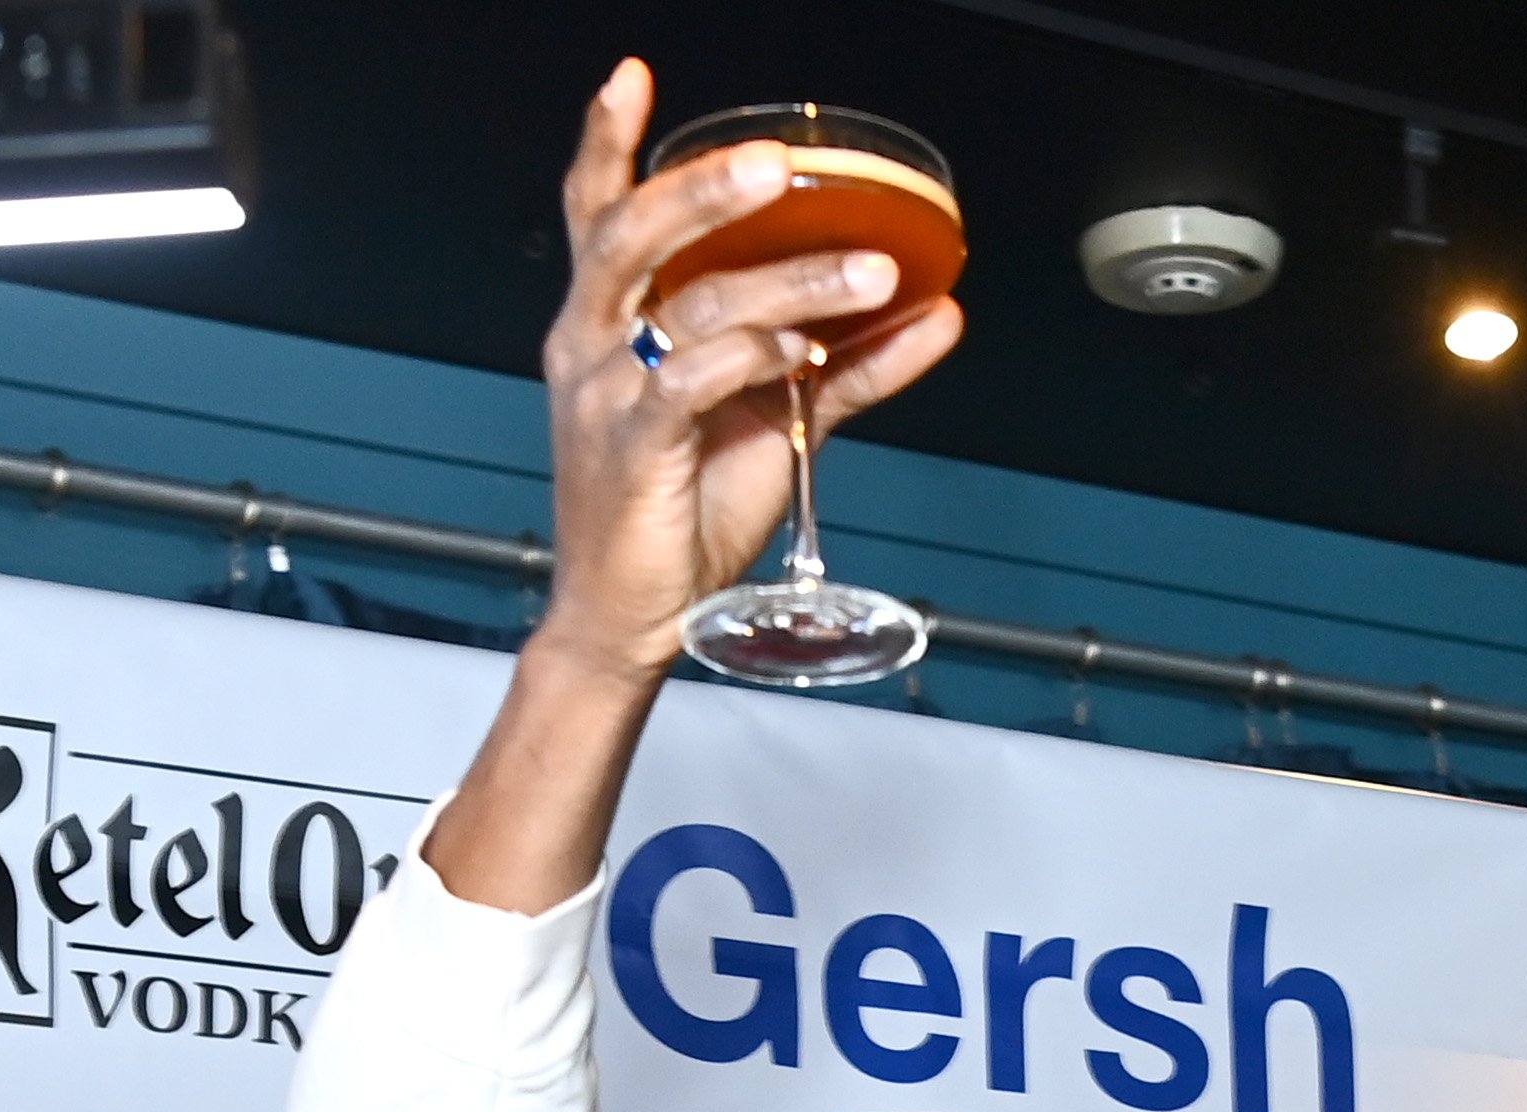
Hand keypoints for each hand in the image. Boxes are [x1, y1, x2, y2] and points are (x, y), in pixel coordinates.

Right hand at [540, 58, 960, 684]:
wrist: (630, 620)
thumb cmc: (681, 517)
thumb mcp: (770, 422)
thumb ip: (845, 365)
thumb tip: (933, 313)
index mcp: (608, 324)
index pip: (598, 215)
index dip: (608, 142)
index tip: (635, 77)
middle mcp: (592, 345)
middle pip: (633, 233)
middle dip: (705, 189)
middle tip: (775, 164)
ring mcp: (605, 396)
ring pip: (692, 305)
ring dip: (790, 282)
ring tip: (870, 271)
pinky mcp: (631, 451)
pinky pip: (691, 382)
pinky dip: (755, 357)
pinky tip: (805, 350)